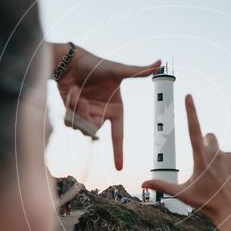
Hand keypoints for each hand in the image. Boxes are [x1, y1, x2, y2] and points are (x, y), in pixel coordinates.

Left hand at [52, 44, 160, 169]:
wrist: (73, 62)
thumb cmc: (97, 65)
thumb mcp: (118, 70)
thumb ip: (139, 71)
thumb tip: (160, 62)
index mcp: (116, 110)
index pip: (119, 135)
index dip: (118, 152)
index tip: (119, 168)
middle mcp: (102, 114)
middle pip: (94, 131)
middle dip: (87, 118)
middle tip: (83, 100)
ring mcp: (87, 115)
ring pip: (80, 127)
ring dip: (77, 111)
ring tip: (77, 91)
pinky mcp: (74, 112)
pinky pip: (70, 121)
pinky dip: (69, 107)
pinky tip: (71, 92)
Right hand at [142, 95, 230, 225]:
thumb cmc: (207, 204)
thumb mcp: (183, 195)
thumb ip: (162, 186)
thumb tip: (142, 183)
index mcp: (201, 158)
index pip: (194, 129)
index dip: (190, 111)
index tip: (189, 96)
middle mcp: (217, 153)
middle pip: (209, 137)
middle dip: (206, 145)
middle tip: (206, 166)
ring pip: (221, 151)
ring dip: (218, 160)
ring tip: (220, 181)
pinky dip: (230, 167)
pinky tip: (230, 181)